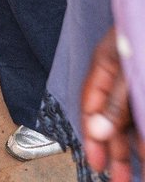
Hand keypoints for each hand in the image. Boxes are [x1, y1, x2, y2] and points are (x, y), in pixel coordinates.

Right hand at [82, 27, 136, 181]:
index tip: (98, 165)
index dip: (93, 136)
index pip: (91, 103)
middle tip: (121, 179)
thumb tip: (96, 129)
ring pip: (133, 119)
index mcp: (107, 61)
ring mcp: (138, 80)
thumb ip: (116, 101)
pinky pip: (143, 114)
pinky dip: (143, 134)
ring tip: (138, 174)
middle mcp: (123, 72)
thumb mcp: (129, 70)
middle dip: (116, 151)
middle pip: (114, 117)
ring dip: (134, 147)